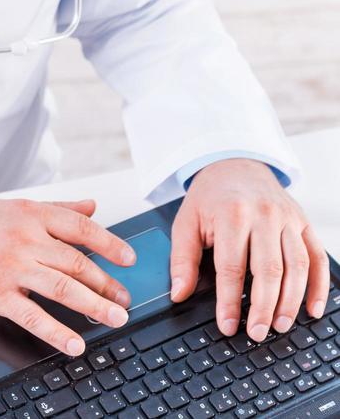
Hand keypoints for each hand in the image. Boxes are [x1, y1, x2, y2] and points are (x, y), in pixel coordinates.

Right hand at [0, 197, 135, 355]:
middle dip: (106, 283)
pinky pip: (32, 316)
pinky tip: (75, 344)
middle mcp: (26, 238)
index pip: (81, 227)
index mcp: (33, 214)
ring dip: (94, 305)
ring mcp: (11, 267)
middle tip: (125, 299)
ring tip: (115, 318)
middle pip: (76, 261)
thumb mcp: (17, 207)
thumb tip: (92, 205)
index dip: (109, 243)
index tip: (129, 259)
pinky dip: (57, 332)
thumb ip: (58, 208)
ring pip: (62, 287)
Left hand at [170, 158, 329, 340]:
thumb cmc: (210, 197)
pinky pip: (316, 256)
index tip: (228, 326)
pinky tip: (312, 309)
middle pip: (268, 269)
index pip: (232, 266)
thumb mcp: (187, 221)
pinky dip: (318, 285)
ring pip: (296, 265)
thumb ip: (183, 259)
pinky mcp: (302, 222)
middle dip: (263, 307)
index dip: (229, 301)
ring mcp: (287, 217)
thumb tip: (179, 294)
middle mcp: (263, 214)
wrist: (235, 164)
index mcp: (232, 213)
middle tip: (257, 333)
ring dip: (291, 301)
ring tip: (280, 326)